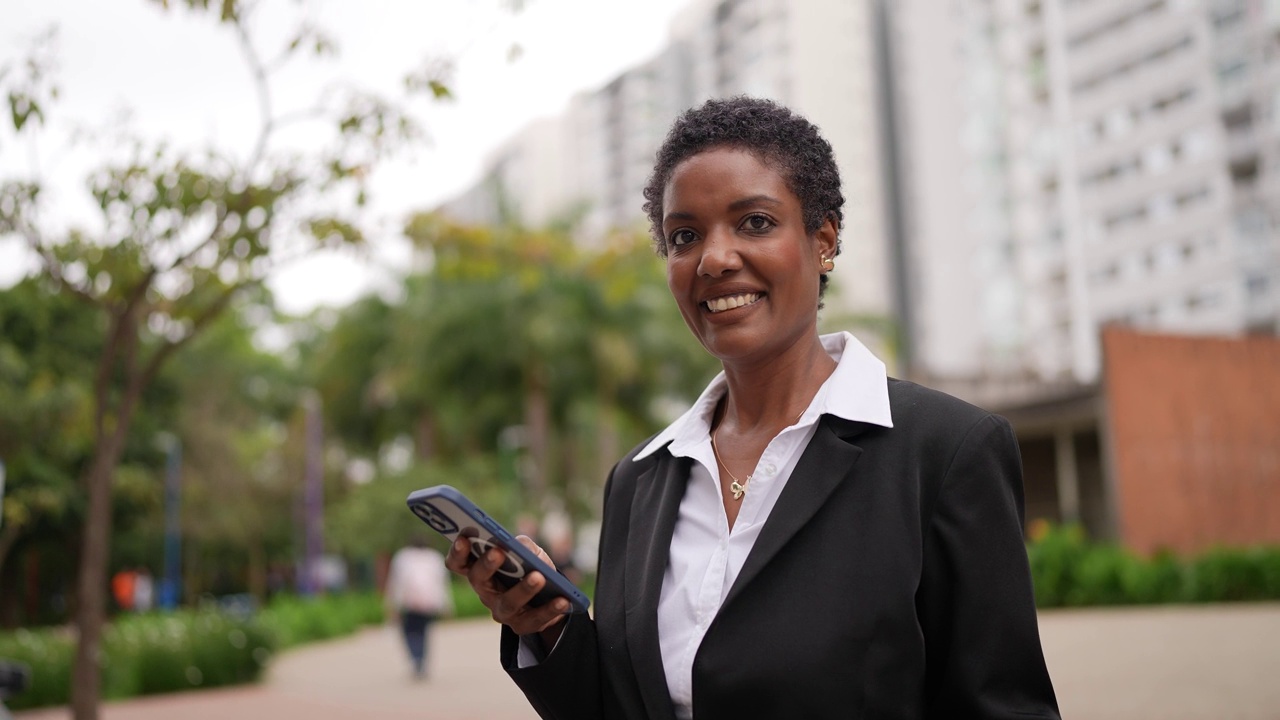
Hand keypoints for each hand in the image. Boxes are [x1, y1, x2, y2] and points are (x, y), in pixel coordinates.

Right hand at [445, 534, 570, 639]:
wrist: (550, 596)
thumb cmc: (531, 568)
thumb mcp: (529, 552)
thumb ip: (523, 545)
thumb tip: (519, 546)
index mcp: (481, 570)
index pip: (459, 562)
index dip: (457, 551)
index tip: (464, 538)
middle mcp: (485, 591)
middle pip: (478, 579)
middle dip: (486, 565)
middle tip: (498, 552)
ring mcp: (502, 611)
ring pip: (507, 603)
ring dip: (523, 589)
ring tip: (539, 577)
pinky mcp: (522, 625)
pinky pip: (535, 619)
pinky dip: (550, 609)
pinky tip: (563, 600)